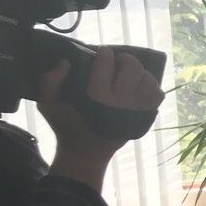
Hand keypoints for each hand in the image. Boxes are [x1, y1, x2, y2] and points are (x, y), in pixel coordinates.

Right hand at [40, 48, 164, 190]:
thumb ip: (49, 81)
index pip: (106, 63)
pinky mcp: (145, 118)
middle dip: (125, 59)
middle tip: (118, 62)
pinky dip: (152, 88)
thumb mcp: (47, 104)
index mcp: (96, 97)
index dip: (105, 53)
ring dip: (140, 73)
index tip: (103, 52)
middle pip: (133, 67)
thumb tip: (66, 62)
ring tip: (130, 75)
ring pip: (149, 80)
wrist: (86, 153)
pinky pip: (158, 96)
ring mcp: (136, 110)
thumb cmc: (66, 126)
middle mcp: (120, 103)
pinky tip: (140, 87)